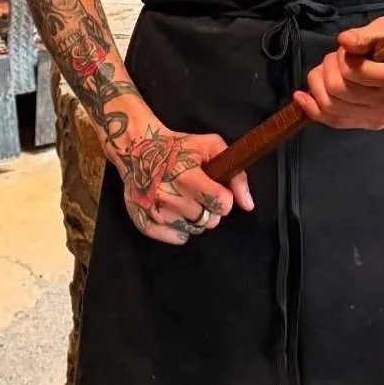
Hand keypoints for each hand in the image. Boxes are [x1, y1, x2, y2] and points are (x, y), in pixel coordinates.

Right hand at [114, 122, 252, 246]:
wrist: (136, 148)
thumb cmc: (177, 146)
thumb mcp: (210, 146)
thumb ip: (235, 173)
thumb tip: (248, 205)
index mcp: (187, 178)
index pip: (222, 204)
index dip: (224, 198)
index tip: (216, 189)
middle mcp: (170, 198)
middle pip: (210, 221)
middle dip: (208, 208)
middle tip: (196, 192)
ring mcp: (156, 213)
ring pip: (195, 230)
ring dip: (193, 217)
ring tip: (182, 198)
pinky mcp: (145, 224)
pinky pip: (177, 237)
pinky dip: (178, 227)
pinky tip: (172, 209)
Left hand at [295, 16, 383, 131]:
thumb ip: (366, 35)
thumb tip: (344, 40)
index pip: (354, 72)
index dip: (344, 56)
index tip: (351, 48)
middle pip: (339, 88)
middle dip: (329, 66)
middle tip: (338, 55)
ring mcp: (381, 119)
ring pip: (331, 106)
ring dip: (319, 82)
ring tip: (329, 68)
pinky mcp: (370, 125)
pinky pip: (334, 122)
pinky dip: (312, 109)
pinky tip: (301, 96)